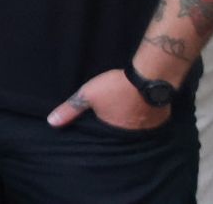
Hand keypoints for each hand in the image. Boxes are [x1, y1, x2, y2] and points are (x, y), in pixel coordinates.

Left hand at [46, 69, 170, 131]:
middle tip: (114, 112)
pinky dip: (144, 115)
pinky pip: (149, 121)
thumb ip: (70, 109)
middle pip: (121, 131)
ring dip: (131, 120)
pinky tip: (140, 106)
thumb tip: (51, 122)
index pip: (104, 135)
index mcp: (114, 133)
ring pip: (136, 126)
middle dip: (116, 123)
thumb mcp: (87, 95)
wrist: (149, 77)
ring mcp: (148, 128)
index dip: (99, 128)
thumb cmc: (115, 87)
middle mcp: (132, 136)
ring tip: (125, 109)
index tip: (98, 120)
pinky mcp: (160, 120)